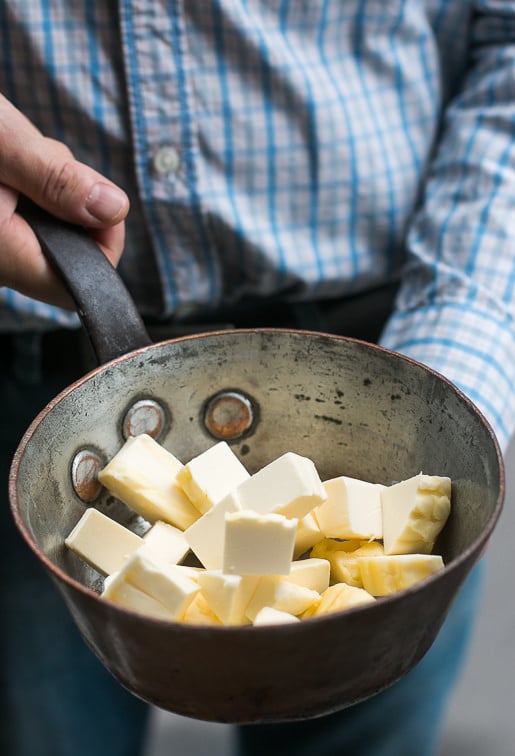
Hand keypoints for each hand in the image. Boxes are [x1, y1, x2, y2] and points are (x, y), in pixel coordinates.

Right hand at [0, 94, 128, 308]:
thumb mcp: (1, 142)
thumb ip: (56, 180)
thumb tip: (113, 209)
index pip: (75, 286)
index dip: (103, 248)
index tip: (100, 202)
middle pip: (66, 252)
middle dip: (73, 205)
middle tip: (42, 160)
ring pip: (47, 230)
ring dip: (50, 190)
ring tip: (16, 155)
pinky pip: (25, 218)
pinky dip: (31, 188)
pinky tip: (8, 163)